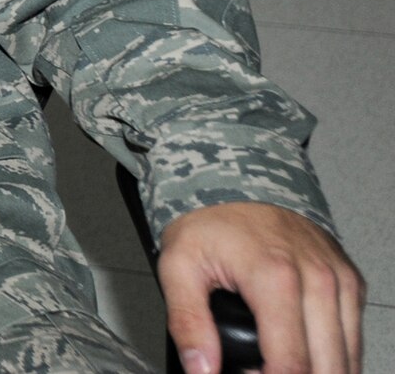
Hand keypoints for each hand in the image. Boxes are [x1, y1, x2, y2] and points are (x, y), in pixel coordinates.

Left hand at [158, 201, 363, 373]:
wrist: (237, 178)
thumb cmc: (209, 220)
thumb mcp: (177, 266)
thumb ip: (187, 323)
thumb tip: (201, 370)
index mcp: (276, 278)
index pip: (291, 365)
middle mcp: (319, 280)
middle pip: (326, 368)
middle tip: (259, 370)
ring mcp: (340, 281)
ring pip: (348, 359)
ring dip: (319, 371)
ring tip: (277, 363)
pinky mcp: (351, 282)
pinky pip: (354, 338)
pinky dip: (334, 357)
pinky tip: (305, 356)